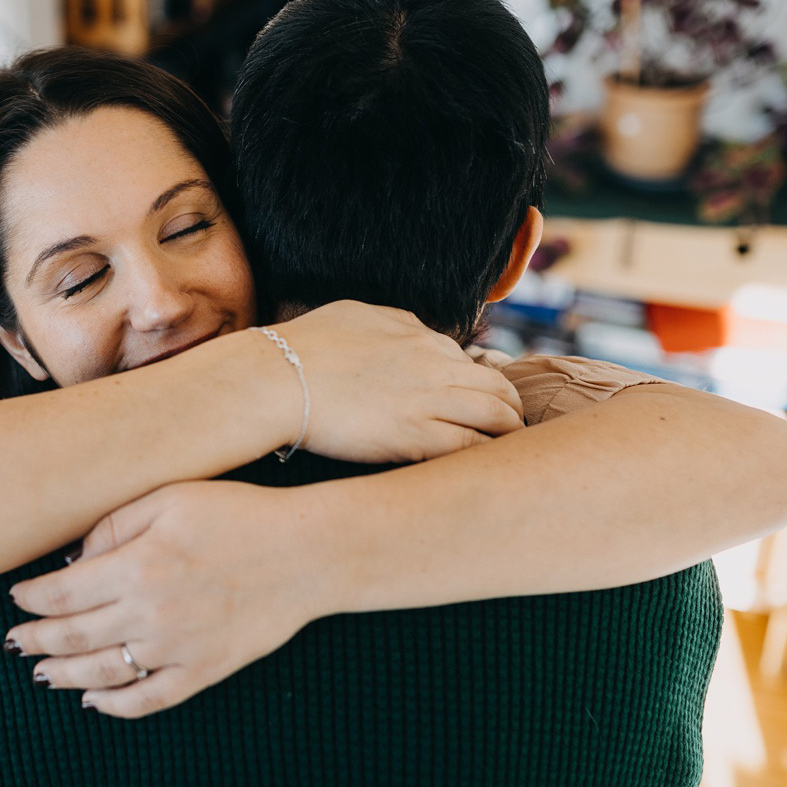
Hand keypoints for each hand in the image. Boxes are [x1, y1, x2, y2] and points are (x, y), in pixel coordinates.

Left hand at [5, 481, 316, 718]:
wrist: (305, 552)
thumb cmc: (238, 513)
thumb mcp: (170, 497)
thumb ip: (115, 523)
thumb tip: (73, 559)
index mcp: (138, 565)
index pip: (62, 593)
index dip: (31, 599)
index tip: (16, 597)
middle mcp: (150, 613)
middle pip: (71, 636)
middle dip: (34, 640)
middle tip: (13, 641)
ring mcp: (177, 648)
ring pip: (101, 673)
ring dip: (63, 674)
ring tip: (40, 673)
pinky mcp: (204, 670)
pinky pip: (149, 699)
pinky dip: (115, 706)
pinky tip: (93, 701)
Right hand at [263, 300, 523, 464]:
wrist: (276, 378)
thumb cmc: (303, 347)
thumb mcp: (355, 314)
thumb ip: (393, 323)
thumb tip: (415, 332)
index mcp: (419, 336)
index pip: (471, 363)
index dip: (478, 388)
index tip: (476, 408)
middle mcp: (433, 363)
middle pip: (498, 387)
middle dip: (510, 411)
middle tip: (505, 434)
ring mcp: (428, 398)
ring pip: (497, 416)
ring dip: (507, 436)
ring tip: (503, 457)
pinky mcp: (414, 435)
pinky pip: (471, 448)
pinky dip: (484, 458)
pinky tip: (480, 472)